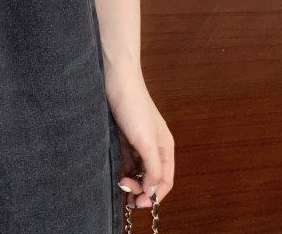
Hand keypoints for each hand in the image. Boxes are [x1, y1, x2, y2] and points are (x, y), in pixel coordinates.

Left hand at [104, 64, 174, 209]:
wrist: (116, 78)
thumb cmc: (133, 106)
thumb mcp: (145, 142)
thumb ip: (152, 168)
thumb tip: (152, 191)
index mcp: (165, 147)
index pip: (165, 180)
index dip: (155, 194)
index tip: (140, 203)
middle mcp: (154, 145)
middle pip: (152, 176)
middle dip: (142, 189)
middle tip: (127, 195)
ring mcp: (139, 139)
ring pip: (138, 169)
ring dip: (132, 181)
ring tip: (121, 188)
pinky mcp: (124, 134)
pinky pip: (127, 159)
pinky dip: (125, 169)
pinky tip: (118, 175)